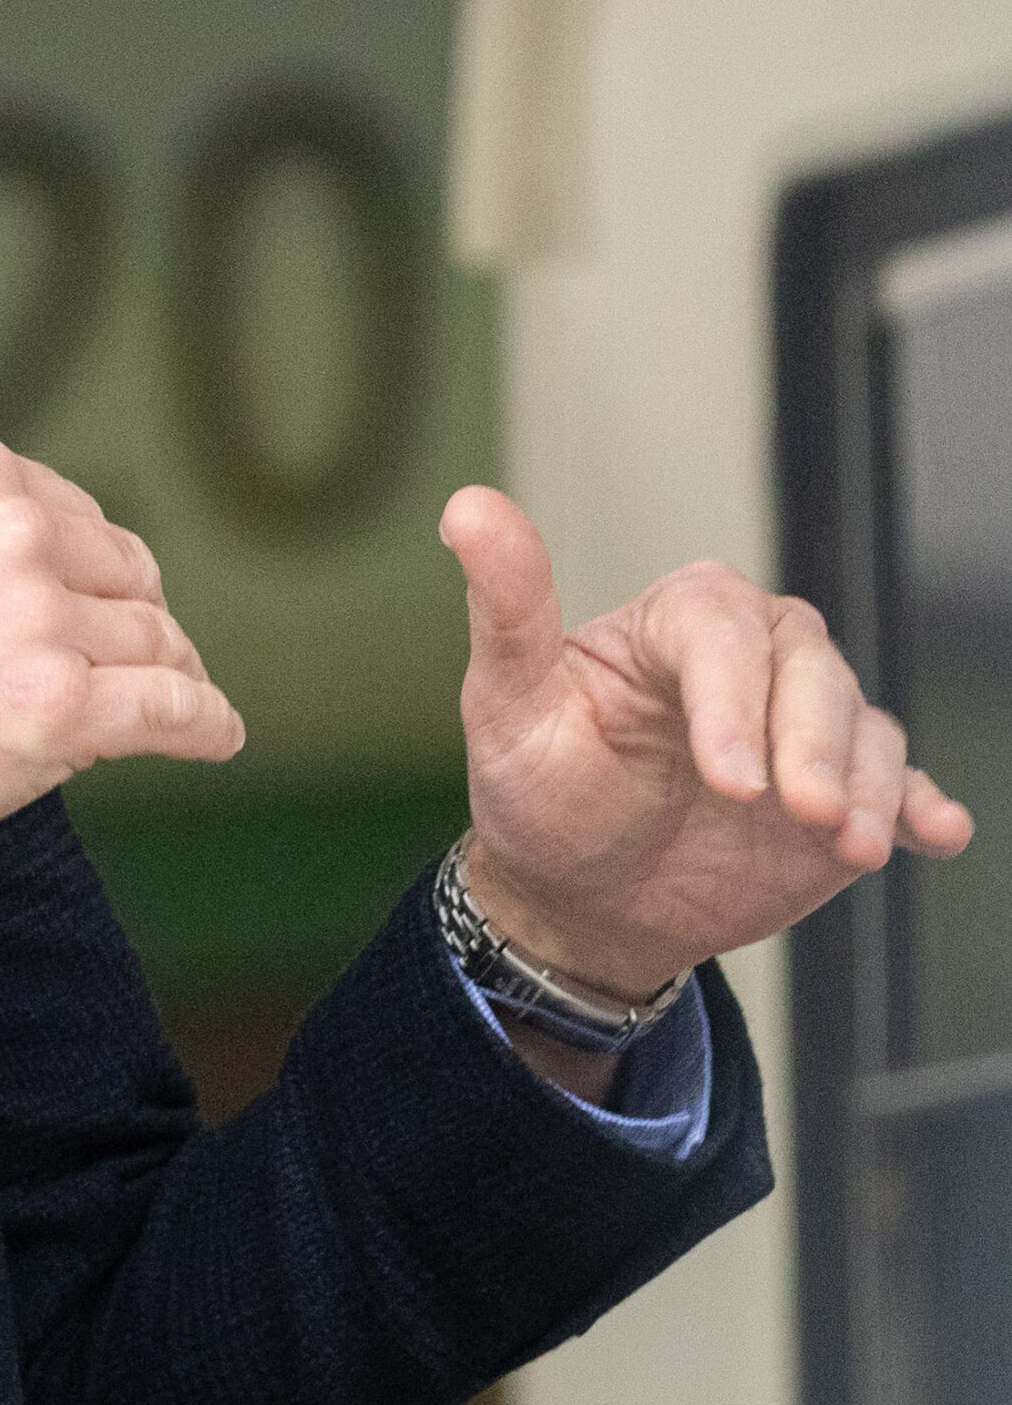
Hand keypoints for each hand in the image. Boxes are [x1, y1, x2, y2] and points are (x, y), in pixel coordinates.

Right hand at [0, 338, 242, 926]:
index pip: (76, 518)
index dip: (78, 574)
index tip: (70, 613)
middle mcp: (17, 532)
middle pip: (127, 580)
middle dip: (129, 624)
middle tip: (125, 671)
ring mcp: (40, 622)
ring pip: (154, 647)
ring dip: (169, 681)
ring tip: (172, 708)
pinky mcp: (59, 713)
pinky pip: (172, 712)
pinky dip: (205, 726)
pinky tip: (215, 736)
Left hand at [443, 486, 972, 1000]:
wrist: (579, 897)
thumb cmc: (538, 789)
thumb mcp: (505, 704)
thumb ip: (507, 609)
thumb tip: (469, 507)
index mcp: (669, 623)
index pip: (720, 629)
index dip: (733, 699)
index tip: (731, 780)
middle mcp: (745, 661)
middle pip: (809, 665)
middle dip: (814, 741)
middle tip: (803, 814)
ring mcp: (798, 728)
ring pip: (864, 724)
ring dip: (869, 783)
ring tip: (848, 844)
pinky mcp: (842, 792)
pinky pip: (902, 782)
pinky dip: (921, 805)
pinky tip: (934, 831)